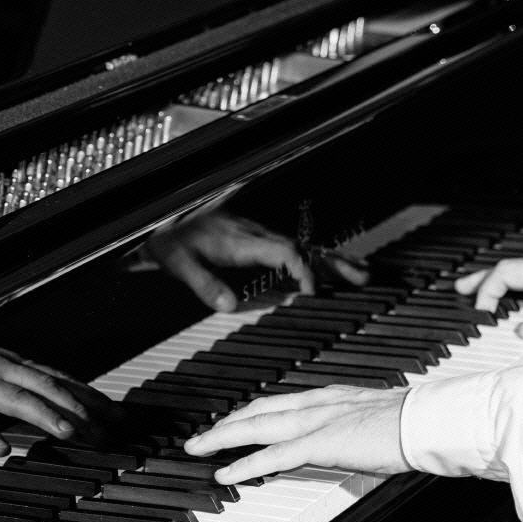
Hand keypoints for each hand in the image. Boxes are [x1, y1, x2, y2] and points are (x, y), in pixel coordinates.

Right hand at [0, 316, 113, 454]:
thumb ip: (24, 387)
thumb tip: (66, 405)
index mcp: (8, 361)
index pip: (56, 377)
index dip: (87, 395)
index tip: (114, 415)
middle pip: (41, 384)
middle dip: (75, 405)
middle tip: (102, 428)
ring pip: (10, 396)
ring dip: (42, 413)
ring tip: (67, 432)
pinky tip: (0, 448)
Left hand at [147, 209, 365, 311]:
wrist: (160, 214)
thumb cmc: (170, 236)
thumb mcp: (179, 262)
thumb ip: (205, 284)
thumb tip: (230, 306)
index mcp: (242, 239)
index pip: (285, 251)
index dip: (303, 270)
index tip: (312, 292)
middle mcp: (254, 234)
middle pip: (304, 246)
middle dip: (334, 262)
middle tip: (362, 277)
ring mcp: (256, 234)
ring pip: (302, 244)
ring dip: (330, 260)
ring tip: (359, 273)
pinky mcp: (253, 237)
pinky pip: (291, 246)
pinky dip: (313, 257)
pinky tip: (324, 267)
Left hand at [184, 385, 408, 484]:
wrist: (425, 422)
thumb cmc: (412, 425)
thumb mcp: (375, 423)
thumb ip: (355, 431)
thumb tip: (353, 444)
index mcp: (331, 398)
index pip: (280, 403)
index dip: (252, 413)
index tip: (234, 421)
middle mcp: (317, 403)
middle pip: (259, 411)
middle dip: (228, 423)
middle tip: (202, 434)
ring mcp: (316, 421)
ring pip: (257, 428)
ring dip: (223, 438)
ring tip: (199, 447)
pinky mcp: (319, 443)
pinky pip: (272, 455)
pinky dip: (245, 463)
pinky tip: (226, 471)